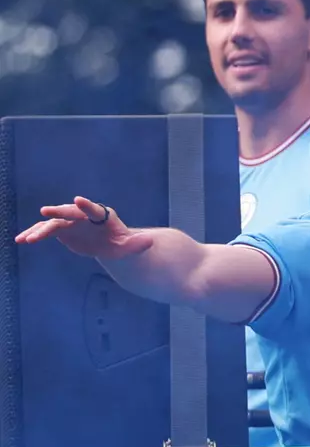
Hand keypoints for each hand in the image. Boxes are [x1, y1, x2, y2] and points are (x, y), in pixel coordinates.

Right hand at [14, 196, 151, 259]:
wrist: (109, 245)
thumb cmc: (121, 244)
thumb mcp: (131, 246)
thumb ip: (138, 244)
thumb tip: (151, 242)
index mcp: (101, 216)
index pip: (94, 209)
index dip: (87, 205)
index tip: (79, 200)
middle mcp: (83, 215)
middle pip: (70, 212)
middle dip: (59, 211)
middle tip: (46, 212)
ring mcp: (70, 221)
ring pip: (54, 223)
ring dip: (40, 229)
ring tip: (28, 239)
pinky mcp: (61, 230)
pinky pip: (46, 231)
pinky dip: (34, 234)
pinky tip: (21, 240)